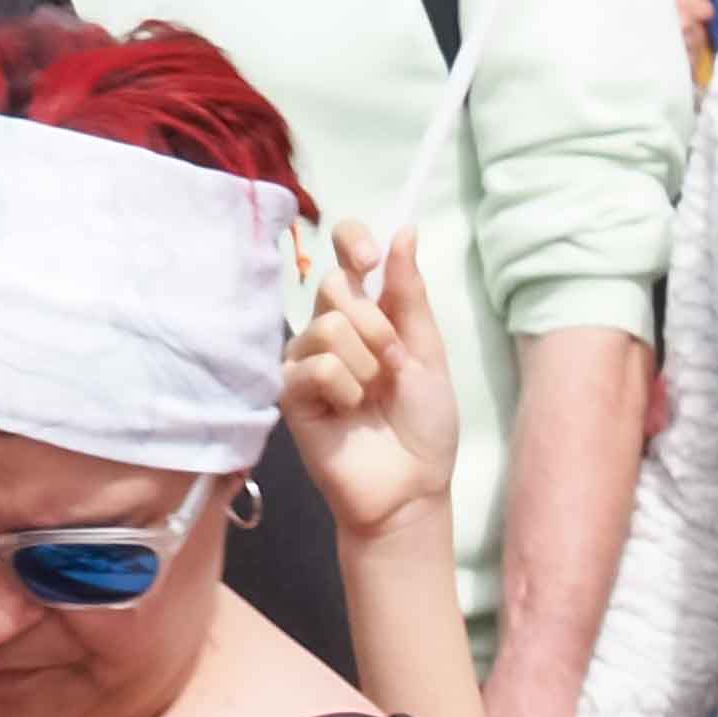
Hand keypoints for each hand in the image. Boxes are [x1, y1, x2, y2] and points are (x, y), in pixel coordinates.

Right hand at [281, 223, 461, 547]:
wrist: (411, 486)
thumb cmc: (424, 424)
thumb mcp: (428, 354)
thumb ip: (411, 295)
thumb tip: (404, 230)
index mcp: (368, 312)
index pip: (344, 254)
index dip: (351, 242)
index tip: (368, 259)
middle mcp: (330, 326)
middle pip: (336, 286)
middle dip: (378, 328)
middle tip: (393, 367)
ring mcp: (306, 356)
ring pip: (328, 326)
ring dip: (366, 366)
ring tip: (372, 398)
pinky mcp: (289, 390)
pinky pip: (316, 365)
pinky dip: (345, 389)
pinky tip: (348, 413)